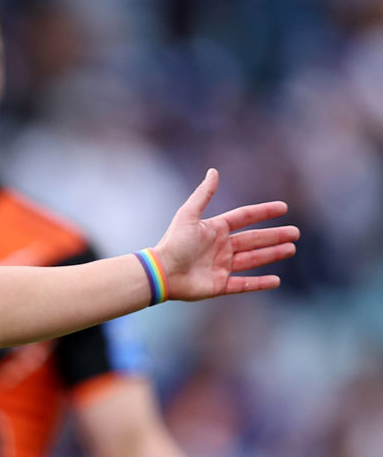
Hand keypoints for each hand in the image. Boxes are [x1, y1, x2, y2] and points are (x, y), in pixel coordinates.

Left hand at [152, 168, 297, 300]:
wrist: (161, 272)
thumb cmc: (173, 243)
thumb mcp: (188, 215)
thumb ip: (203, 194)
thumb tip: (213, 171)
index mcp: (214, 230)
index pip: (244, 217)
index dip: (263, 212)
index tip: (283, 207)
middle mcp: (220, 247)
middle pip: (253, 239)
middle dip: (274, 236)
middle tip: (295, 233)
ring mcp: (221, 266)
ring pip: (253, 259)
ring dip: (272, 254)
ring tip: (291, 249)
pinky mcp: (219, 285)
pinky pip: (244, 284)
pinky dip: (260, 283)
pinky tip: (276, 280)